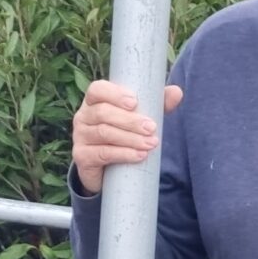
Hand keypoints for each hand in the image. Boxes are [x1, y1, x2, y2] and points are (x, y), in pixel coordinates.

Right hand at [71, 79, 183, 193]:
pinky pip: (102, 153)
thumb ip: (157, 104)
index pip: (97, 90)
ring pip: (104, 133)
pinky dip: (123, 154)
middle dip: (130, 120)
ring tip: (150, 143)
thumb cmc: (124, 134)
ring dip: (130, 138)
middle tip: (151, 128)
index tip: (134, 102)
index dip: (114, 94)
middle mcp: (83, 116)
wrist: (107, 169)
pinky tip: (139, 156)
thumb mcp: (140, 117)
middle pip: (103, 112)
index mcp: (94, 101)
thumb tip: (177, 92)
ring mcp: (80, 137)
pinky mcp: (82, 156)